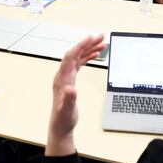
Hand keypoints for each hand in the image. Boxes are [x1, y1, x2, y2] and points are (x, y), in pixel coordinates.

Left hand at [46, 34, 105, 156]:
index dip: (81, 46)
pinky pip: (79, 64)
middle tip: (101, 36)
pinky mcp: (71, 80)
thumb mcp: (67, 110)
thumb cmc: (63, 119)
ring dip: (89, 49)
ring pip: (78, 58)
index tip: (91, 38)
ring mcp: (67, 77)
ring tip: (102, 44)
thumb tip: (71, 89)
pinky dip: (87, 57)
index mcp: (62, 79)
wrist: (60, 126)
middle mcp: (63, 75)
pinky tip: (95, 55)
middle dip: (88, 44)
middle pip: (75, 54)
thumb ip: (69, 100)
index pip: (71, 57)